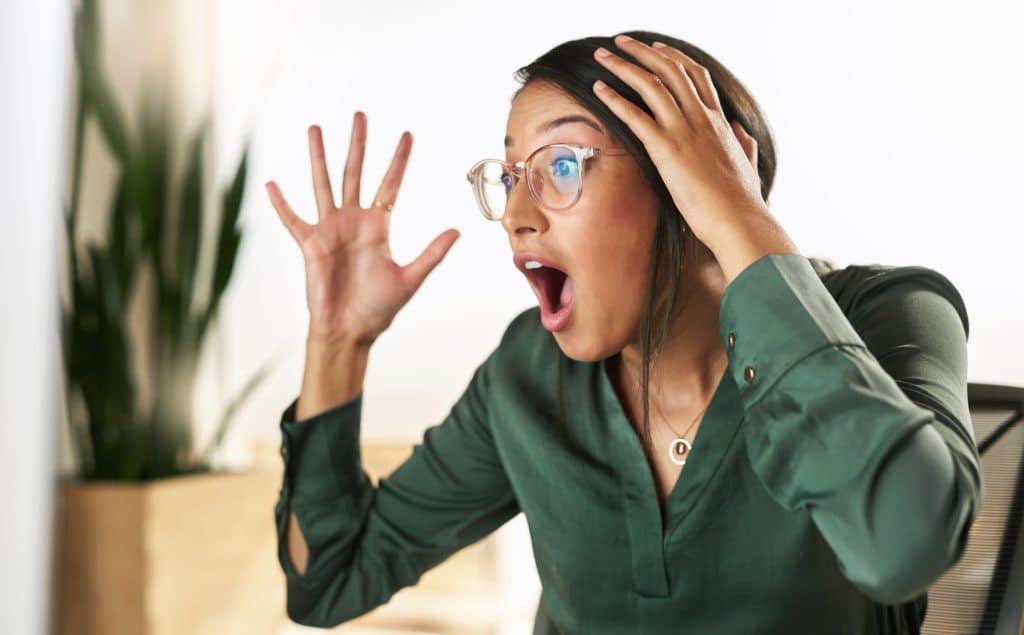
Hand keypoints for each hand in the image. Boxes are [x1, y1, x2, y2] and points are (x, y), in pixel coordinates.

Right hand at [266, 113, 459, 345]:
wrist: (350, 331)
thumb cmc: (379, 309)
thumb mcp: (411, 278)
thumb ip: (432, 253)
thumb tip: (458, 230)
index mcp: (378, 226)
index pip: (390, 185)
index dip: (399, 160)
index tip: (407, 134)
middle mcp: (353, 221)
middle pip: (356, 173)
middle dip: (359, 144)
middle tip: (360, 114)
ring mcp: (330, 230)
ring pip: (324, 183)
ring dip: (320, 156)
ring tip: (316, 128)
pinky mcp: (310, 244)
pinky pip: (293, 219)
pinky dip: (282, 203)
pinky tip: (272, 184)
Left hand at [590, 34, 766, 248]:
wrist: (739, 219)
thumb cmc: (741, 201)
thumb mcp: (747, 164)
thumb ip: (743, 144)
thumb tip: (741, 132)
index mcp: (718, 121)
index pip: (696, 76)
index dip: (675, 58)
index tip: (657, 48)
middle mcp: (701, 118)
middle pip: (670, 70)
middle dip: (643, 52)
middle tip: (621, 42)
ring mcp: (684, 131)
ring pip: (651, 84)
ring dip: (623, 66)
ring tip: (602, 56)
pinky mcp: (667, 149)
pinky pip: (635, 116)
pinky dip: (615, 99)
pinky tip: (599, 90)